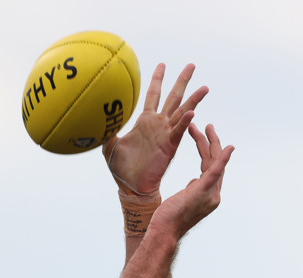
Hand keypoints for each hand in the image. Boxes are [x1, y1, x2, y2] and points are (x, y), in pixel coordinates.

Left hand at [104, 63, 207, 196]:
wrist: (131, 188)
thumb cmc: (121, 170)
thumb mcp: (110, 145)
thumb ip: (108, 129)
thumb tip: (97, 115)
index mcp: (145, 122)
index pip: (153, 95)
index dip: (158, 79)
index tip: (163, 64)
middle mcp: (158, 125)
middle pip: (173, 97)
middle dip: (182, 81)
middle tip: (192, 65)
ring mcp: (165, 135)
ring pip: (182, 112)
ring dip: (193, 99)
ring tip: (204, 87)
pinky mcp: (169, 146)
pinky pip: (178, 131)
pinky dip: (185, 121)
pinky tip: (193, 111)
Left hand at [151, 123, 233, 240]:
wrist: (164, 232)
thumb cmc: (167, 219)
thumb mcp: (181, 200)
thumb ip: (191, 189)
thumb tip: (194, 182)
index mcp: (207, 195)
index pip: (209, 167)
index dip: (206, 150)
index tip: (201, 136)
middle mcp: (213, 195)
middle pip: (214, 162)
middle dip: (211, 143)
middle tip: (207, 126)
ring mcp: (211, 194)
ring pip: (214, 163)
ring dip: (211, 143)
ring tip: (206, 126)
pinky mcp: (204, 191)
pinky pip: (215, 171)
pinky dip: (223, 158)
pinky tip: (229, 147)